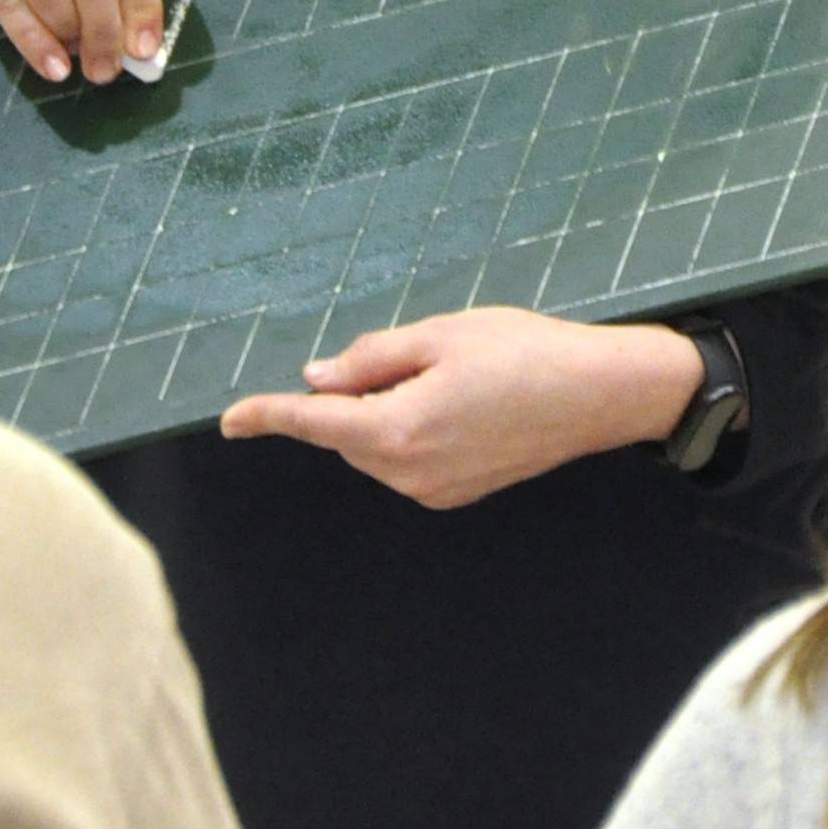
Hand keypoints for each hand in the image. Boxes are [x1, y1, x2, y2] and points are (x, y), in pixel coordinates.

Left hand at [218, 310, 702, 509]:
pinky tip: (461, 401)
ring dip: (384, 411)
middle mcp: (409, 473)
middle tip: (412, 354)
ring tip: (451, 374)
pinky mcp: (455, 493)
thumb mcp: (441, 335)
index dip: (267, 416)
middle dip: (354, 394)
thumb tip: (318, 379)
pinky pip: (406, 460)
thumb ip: (371, 358)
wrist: (597, 395)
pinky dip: (410, 430)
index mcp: (398, 429)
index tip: (230, 419)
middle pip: (346, 432)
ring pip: (375, 446)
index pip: (314, 423)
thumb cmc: (523, 352)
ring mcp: (434, 490)